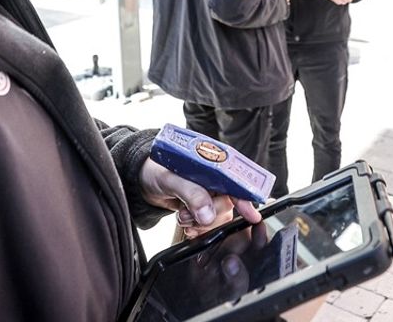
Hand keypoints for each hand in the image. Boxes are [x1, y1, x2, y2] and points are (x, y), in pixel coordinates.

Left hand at [139, 159, 262, 237]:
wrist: (141, 181)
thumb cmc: (155, 170)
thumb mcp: (171, 178)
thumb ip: (191, 193)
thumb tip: (208, 214)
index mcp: (213, 163)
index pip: (236, 181)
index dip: (245, 199)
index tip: (251, 216)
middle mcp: (215, 179)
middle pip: (228, 204)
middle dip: (210, 215)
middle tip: (188, 214)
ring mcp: (209, 194)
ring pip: (219, 217)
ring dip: (202, 224)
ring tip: (183, 217)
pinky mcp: (202, 207)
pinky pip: (210, 224)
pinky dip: (199, 229)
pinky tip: (187, 225)